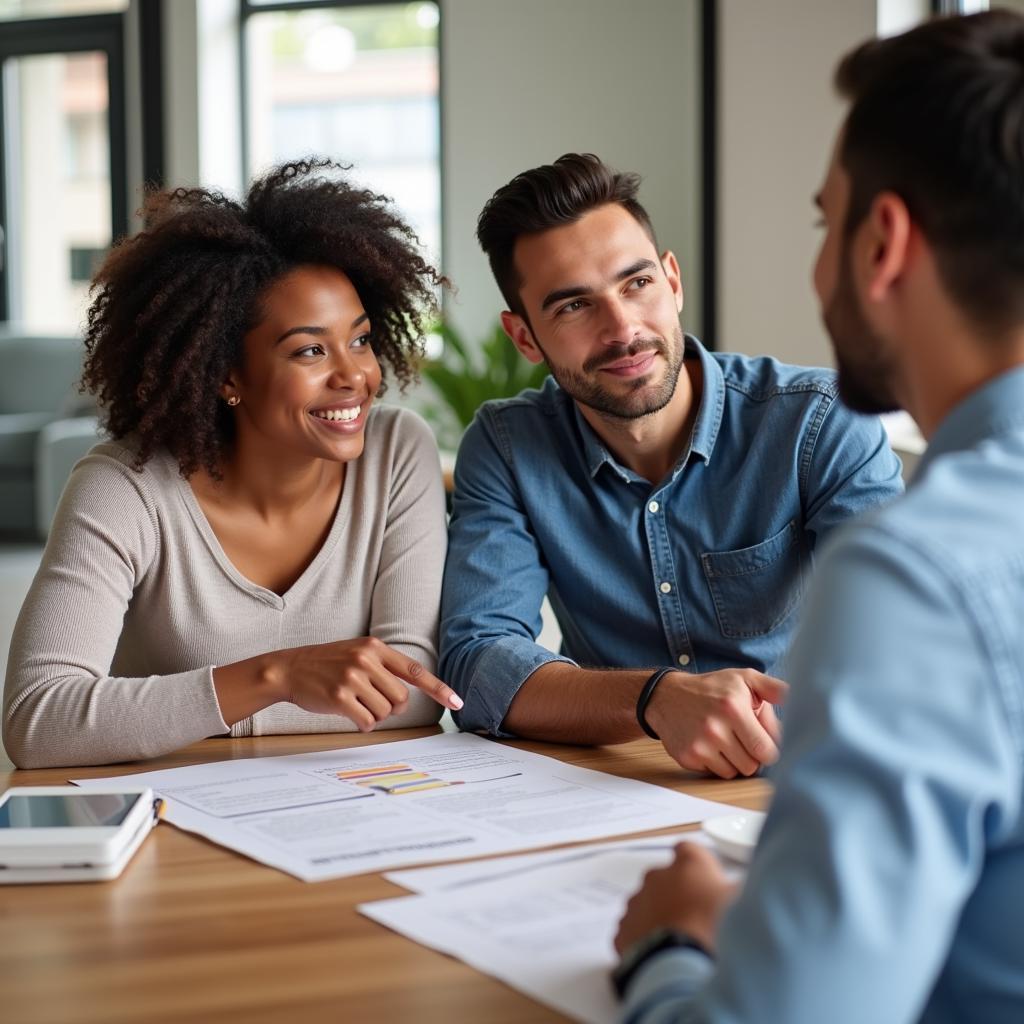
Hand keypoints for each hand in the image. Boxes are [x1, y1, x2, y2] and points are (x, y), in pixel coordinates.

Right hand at [275, 636, 462, 731]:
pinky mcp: (339, 696)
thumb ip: (383, 667)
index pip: (415, 671)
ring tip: (356, 703)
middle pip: (401, 699)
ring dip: (375, 715)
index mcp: (375, 647)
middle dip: (392, 708)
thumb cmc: (326, 664)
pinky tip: (349, 713)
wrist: (288, 668)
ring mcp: (352, 677)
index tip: (457, 702)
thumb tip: (407, 695)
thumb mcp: (357, 653)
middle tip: (373, 702)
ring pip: (385, 712)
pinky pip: (367, 722)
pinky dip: (362, 723)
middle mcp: (366, 660)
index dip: (439, 688)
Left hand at [615, 842, 734, 954]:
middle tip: (696, 918)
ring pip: (647, 903)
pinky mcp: (624, 930)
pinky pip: (634, 929)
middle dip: (678, 893)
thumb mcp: (743, 905)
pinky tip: (662, 954)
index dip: (697, 866)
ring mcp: (637, 903)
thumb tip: (744, 891)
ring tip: (679, 940)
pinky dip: (645, 938)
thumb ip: (740, 891)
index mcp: (688, 863)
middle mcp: (658, 876)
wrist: (681, 968)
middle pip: (666, 878)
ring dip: (660, 916)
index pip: (688, 850)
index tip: (705, 882)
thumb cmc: (716, 930)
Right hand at [645, 668, 787, 777]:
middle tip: (742, 737)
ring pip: (734, 772)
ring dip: (734, 760)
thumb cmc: (711, 688)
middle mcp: (715, 728)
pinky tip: (709, 745)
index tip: (764, 740)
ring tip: (726, 740)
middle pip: (752, 765)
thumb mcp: (743, 679)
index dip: (769, 749)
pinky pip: (715, 773)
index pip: (767, 750)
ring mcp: (699, 745)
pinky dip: (716, 763)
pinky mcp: (687, 757)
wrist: (666, 696)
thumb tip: (803, 700)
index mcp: (733, 708)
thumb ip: (774, 689)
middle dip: (752, 754)